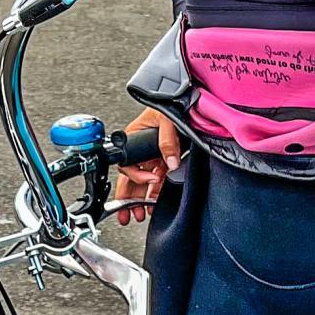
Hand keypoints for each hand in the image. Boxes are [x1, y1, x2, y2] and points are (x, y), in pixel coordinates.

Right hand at [112, 108, 182, 225]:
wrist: (187, 100)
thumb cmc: (170, 102)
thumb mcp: (167, 119)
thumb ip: (167, 142)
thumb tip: (170, 163)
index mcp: (134, 138)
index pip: (128, 164)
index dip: (138, 177)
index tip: (151, 181)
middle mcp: (142, 149)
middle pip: (131, 179)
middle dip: (128, 199)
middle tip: (127, 215)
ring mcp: (153, 156)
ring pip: (144, 182)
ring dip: (141, 199)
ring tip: (139, 214)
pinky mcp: (165, 159)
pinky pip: (158, 179)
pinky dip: (156, 192)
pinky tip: (154, 203)